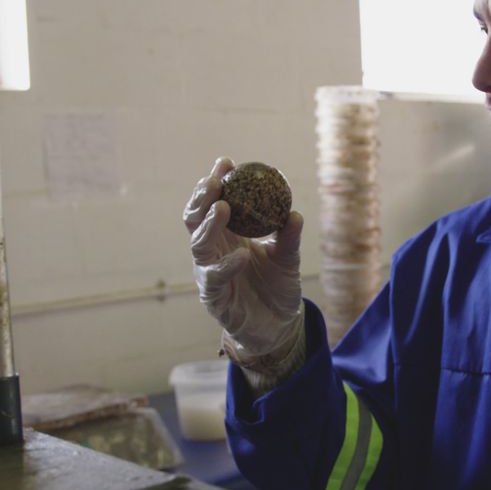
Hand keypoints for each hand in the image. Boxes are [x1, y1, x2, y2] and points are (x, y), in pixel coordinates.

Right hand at [183, 157, 305, 372]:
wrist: (278, 327)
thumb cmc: (278, 287)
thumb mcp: (288, 259)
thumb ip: (289, 238)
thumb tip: (294, 214)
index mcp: (227, 235)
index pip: (214, 202)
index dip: (216, 181)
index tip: (226, 162)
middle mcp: (213, 251)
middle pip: (195, 218)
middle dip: (201, 197)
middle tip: (215, 181)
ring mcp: (209, 273)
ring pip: (198, 244)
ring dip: (209, 224)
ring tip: (223, 207)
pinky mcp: (214, 297)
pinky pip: (215, 279)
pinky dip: (227, 265)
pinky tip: (241, 255)